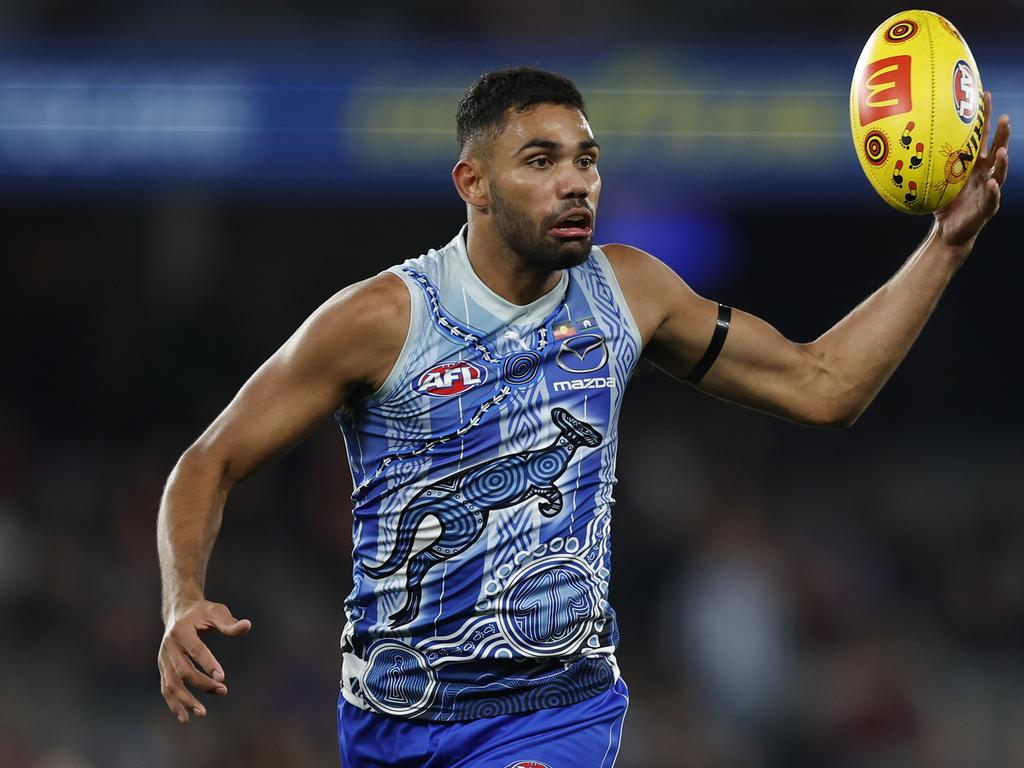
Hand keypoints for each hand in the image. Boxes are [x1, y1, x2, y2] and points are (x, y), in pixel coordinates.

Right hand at [158, 599, 250, 723]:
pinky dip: (174, 704)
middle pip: (183, 670)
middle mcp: (169, 646)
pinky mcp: (163, 668)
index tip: (222, 678)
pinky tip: (185, 718)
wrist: (179, 611)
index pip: (196, 650)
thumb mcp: (216, 612)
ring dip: (185, 700)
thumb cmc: (201, 612)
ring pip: (171, 684)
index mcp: (181, 631)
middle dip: (202, 683)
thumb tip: (247, 625)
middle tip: (223, 691)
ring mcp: (163, 659)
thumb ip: (229, 623)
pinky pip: (166, 688)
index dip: (208, 664)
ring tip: (203, 713)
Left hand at [934, 91, 1010, 251]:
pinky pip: (992, 198)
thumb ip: (924, 163)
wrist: (948, 231)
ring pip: (1000, 172)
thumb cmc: (941, 202)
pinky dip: (994, 191)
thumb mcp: (933, 179)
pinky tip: (994, 184)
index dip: (985, 118)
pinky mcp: (988, 207)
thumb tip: (899, 143)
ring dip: (1002, 161)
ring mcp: (989, 189)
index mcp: (974, 165)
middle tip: (1005, 117)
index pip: (981, 137)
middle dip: (1002, 134)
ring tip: (1001, 151)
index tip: (985, 96)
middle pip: (997, 148)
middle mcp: (985, 174)